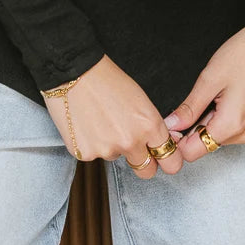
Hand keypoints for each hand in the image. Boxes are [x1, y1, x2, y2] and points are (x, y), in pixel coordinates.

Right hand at [42, 55, 184, 179]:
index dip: (168, 160)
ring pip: (116, 157)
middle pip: (147, 172)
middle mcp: (130, 143)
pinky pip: (94, 154)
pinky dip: (92, 143)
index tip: (163, 157)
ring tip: (101, 120)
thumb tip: (159, 143)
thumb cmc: (107, 79)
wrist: (73, 72)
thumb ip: (151, 127)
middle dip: (143, 162)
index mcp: (149, 126)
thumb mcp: (141, 100)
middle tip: (133, 146)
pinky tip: (87, 123)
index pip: (171, 161)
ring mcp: (106, 150)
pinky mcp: (85, 153)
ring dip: (112, 145)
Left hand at [163, 12, 244, 162]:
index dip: (176, 138)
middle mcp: (244, 134)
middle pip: (204, 144)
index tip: (172, 120)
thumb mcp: (209, 80)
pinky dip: (219, 117)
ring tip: (211, 93)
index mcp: (231, 126)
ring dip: (206, 120)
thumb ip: (189, 108)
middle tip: (192, 99)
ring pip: (216, 136)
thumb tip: (171, 125)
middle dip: (192, 127)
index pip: (192, 152)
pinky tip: (222, 95)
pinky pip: (230, 128)